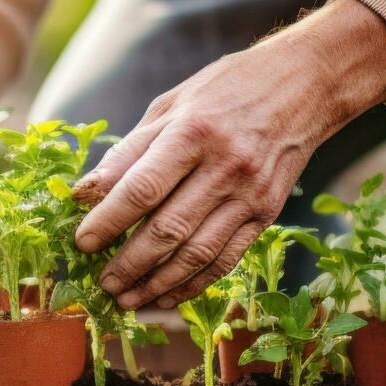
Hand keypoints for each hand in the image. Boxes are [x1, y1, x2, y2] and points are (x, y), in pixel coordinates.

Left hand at [72, 0, 385, 309]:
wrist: (305, 84)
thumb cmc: (225, 89)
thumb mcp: (171, 105)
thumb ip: (129, 152)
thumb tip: (85, 193)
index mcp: (192, 132)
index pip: (142, 189)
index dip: (108, 221)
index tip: (81, 243)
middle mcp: (224, 166)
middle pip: (168, 229)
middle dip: (129, 263)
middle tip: (101, 283)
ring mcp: (249, 194)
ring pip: (197, 253)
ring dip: (158, 283)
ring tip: (127, 301)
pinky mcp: (267, 213)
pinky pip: (227, 258)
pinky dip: (195, 283)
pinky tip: (167, 296)